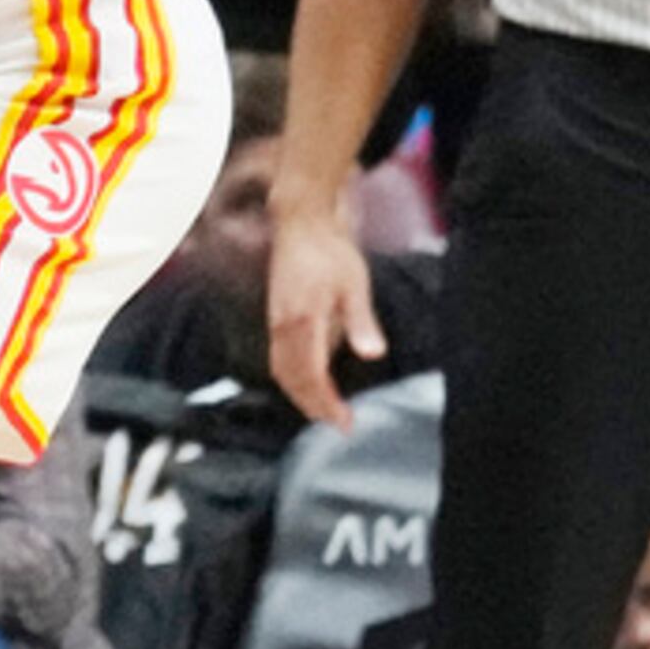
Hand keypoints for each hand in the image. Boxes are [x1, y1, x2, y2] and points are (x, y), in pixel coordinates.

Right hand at [265, 201, 382, 429]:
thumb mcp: (354, 285)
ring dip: (300, 395)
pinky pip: (278, 359)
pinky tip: (309, 381)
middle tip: (338, 424)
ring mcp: (275, 323)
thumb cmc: (330, 252)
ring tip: (323, 410)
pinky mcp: (275, 318)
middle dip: (313, 406)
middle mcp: (283, 327)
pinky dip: (292, 379)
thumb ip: (361, 322)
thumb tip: (374, 354)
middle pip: (292, 380)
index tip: (346, 422)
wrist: (301, 224)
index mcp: (303, 321)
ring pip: (281, 372)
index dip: (327, 403)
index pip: (312, 375)